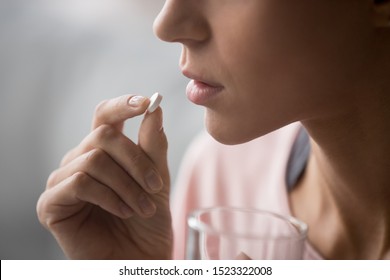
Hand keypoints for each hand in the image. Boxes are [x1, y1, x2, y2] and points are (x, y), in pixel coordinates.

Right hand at [37, 95, 171, 258]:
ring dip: (127, 185)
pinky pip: (80, 182)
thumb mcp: (156, 178)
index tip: (146, 102)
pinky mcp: (52, 203)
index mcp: (103, 150)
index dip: (122, 105)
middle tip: (156, 187)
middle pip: (103, 135)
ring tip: (142, 208)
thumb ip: (153, 145)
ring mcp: (63, 180)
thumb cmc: (147, 219)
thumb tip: (154, 108)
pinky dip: (108, 196)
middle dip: (136, 161)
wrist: (139, 257)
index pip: (105, 115)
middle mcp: (79, 159)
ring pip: (94, 159)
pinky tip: (122, 211)